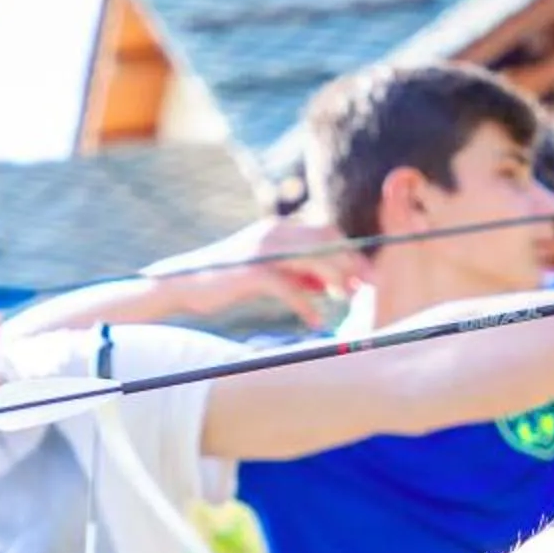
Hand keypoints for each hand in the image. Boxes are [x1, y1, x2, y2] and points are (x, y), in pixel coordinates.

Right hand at [147, 214, 349, 322]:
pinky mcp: (251, 272)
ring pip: (314, 259)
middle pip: (327, 242)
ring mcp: (263, 250)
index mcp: (280, 230)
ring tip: (350, 301)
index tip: (366, 276)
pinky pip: (289, 287)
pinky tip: (316, 322)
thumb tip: (326, 285)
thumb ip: (297, 275)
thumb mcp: (268, 274)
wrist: (183, 283)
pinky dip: (306, 305)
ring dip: (337, 280)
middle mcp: (274, 233)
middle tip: (370, 287)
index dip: (350, 252)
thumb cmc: (226, 281)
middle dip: (353, 263)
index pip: (326, 233)